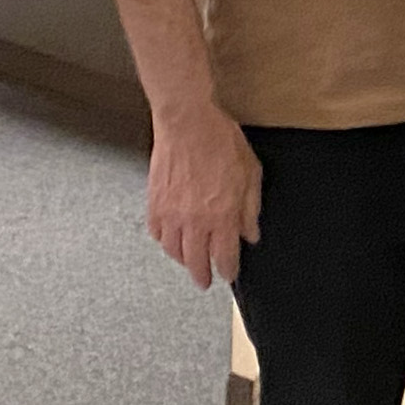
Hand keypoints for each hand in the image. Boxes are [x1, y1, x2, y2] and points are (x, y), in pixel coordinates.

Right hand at [145, 99, 259, 290]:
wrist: (187, 122)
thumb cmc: (221, 142)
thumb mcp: (250, 174)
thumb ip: (250, 209)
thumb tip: (250, 234)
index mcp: (222, 216)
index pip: (225, 256)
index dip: (227, 270)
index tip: (229, 275)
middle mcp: (195, 221)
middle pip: (196, 262)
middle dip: (202, 275)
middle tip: (205, 281)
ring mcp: (171, 214)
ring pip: (173, 250)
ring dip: (182, 260)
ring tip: (189, 262)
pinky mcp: (154, 203)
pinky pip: (156, 233)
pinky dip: (164, 241)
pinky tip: (170, 240)